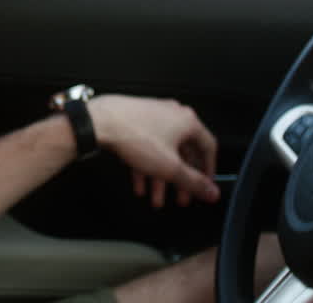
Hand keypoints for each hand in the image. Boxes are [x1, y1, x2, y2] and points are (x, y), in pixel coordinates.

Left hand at [86, 94, 219, 207]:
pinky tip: (140, 185)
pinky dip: (146, 167)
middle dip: (180, 180)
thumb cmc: (135, 136)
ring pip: (163, 153)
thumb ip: (193, 182)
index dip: (208, 170)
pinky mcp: (137, 121)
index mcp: (187, 122)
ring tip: (156, 198)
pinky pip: (147, 147)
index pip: (208, 147)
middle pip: (184, 153)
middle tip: (180, 198)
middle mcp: (173, 115)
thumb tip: (212, 192)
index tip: (204, 185)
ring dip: (161, 178)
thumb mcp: (170, 167)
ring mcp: (154, 117)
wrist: (100, 121)